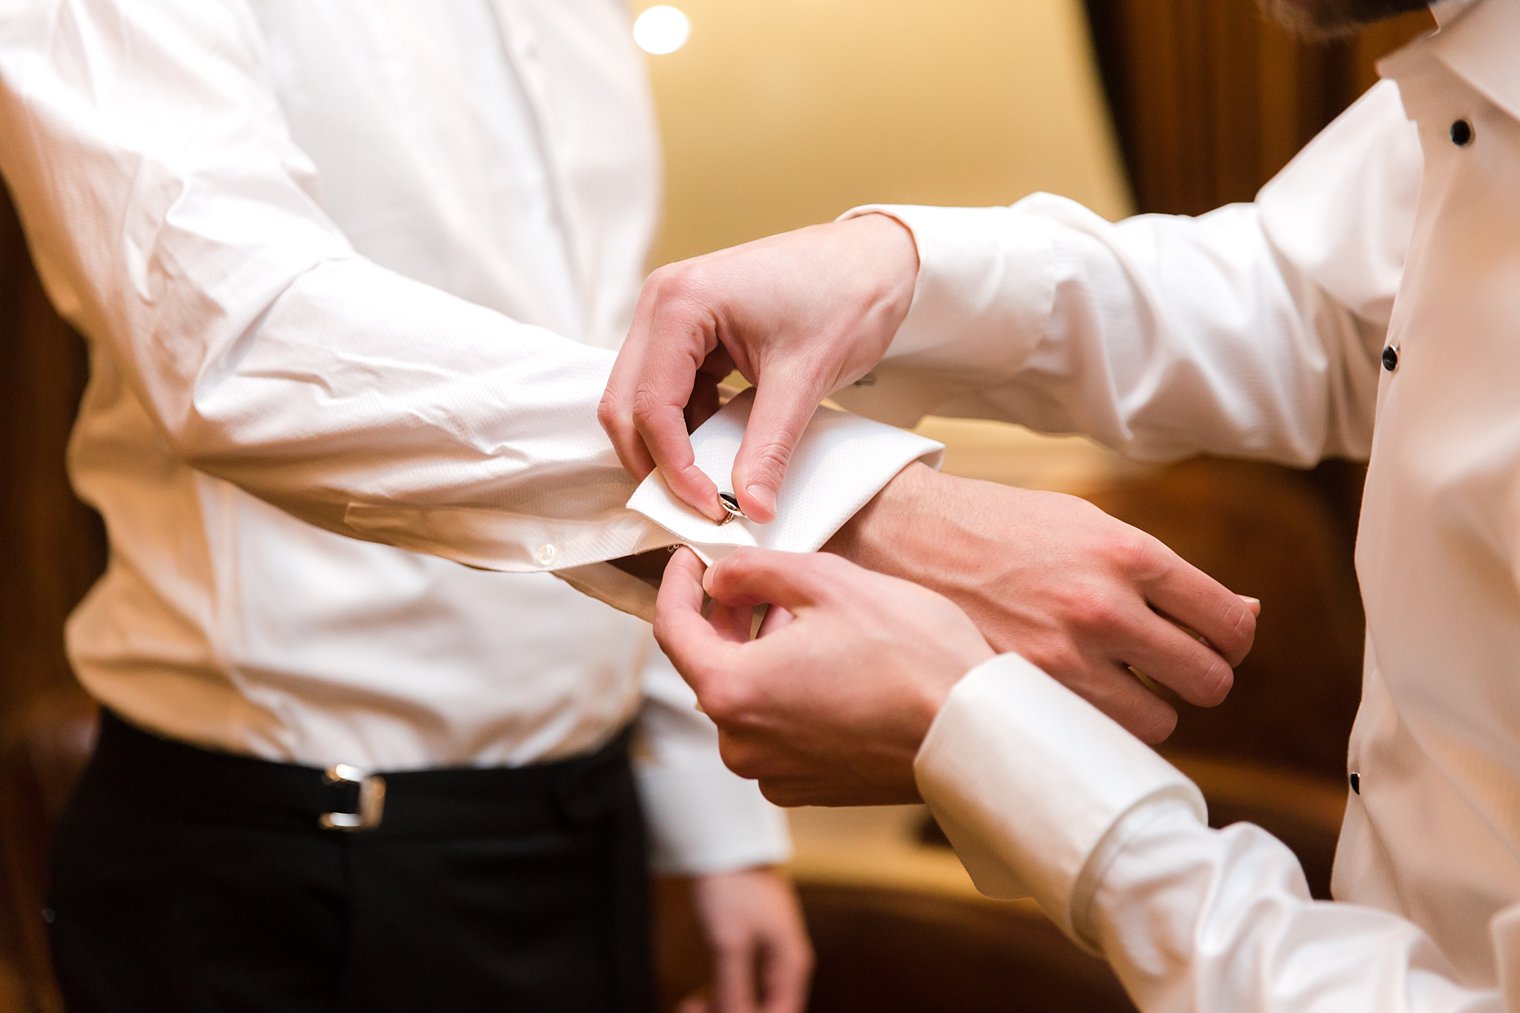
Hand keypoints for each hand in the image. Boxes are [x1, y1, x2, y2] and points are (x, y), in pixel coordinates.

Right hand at [599, 214, 918, 522]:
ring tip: (713, 488)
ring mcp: (670, 316)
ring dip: (669, 449)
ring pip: (640, 403)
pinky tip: (722, 454)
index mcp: (680, 303)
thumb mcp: (805, 377)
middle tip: (701, 507)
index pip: (649, 405)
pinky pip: (668, 392)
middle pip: (625, 405)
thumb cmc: (845, 294)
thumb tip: (751, 509)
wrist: (875, 258)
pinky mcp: (688, 332)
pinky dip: (687, 429)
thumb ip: (770, 448)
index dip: (674, 468)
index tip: (713, 508)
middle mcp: (660, 303)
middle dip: (656, 464)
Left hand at [655, 547, 993, 805]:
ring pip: (746, 698)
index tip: (691, 559)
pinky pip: (777, 731)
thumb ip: (754, 572)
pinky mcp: (810, 788)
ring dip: (761, 655)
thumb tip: (717, 578)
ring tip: (806, 620)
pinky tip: (827, 666)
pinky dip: (786, 694)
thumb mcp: (827, 583)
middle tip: (759, 581)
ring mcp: (776, 773)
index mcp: (732, 691)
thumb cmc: (909, 653)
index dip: (677, 585)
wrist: (975, 731)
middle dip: (728, 618)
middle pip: (710, 666)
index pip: (673, 630)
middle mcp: (741, 744)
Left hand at [678, 866, 813, 1012]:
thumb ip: (735, 991)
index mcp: (791, 965)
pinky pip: (740, 985)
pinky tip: (696, 1000)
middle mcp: (785, 964)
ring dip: (722, 1009)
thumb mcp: (730, 944)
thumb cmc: (733, 885)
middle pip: (766, 1010)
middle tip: (693, 1011)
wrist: (725, 842)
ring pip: (750, 1001)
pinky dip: (720, 995)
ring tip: (689, 1007)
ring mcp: (768, 955)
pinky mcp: (751, 947)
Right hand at [826, 463, 1258, 741]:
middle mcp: (1104, 607)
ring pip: (1158, 722)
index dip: (1228, 640)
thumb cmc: (1002, 529)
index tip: (1210, 642)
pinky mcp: (1026, 693)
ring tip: (1110, 683)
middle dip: (1194, 679)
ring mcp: (1063, 657)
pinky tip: (1073, 699)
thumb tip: (1247, 615)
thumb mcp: (1088, 526)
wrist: (903, 537)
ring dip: (1145, 709)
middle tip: (1162, 668)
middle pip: (1207, 681)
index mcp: (1128, 553)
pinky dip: (1097, 727)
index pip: (1227, 624)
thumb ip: (1162, 574)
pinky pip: (1098, 737)